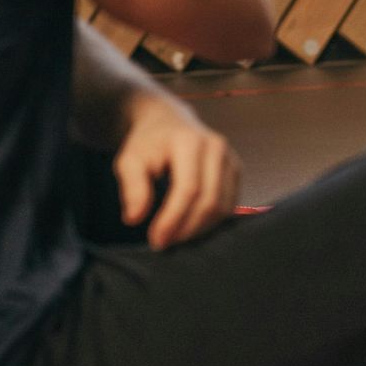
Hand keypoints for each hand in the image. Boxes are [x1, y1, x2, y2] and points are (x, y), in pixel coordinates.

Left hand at [115, 94, 242, 249]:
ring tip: (175, 237)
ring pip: (222, 207)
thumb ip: (132, 187)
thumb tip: (135, 219)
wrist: (168, 121)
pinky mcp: (236, 170)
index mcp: (189, 141)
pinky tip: (190, 227)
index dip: (173, 219)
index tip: (156, 240)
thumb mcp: (129, 160)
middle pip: (209, 201)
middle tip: (164, 243)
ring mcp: (230, 158)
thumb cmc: (147, 144)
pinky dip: (210, 222)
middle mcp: (216, 147)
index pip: (188, 189)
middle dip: (187, 229)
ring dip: (199, 229)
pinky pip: (229, 205)